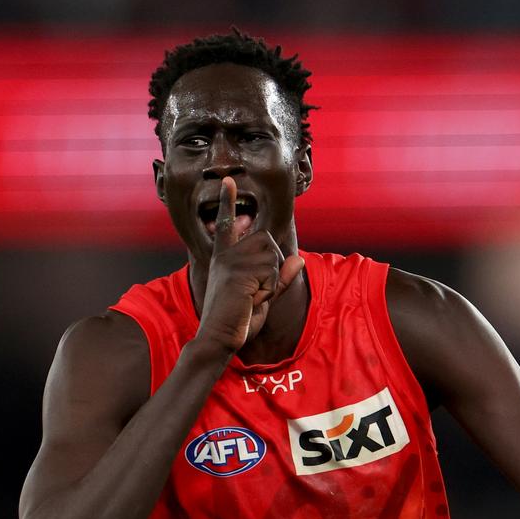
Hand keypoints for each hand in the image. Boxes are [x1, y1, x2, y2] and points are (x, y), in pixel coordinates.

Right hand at [196, 177, 304, 352]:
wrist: (220, 337)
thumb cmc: (238, 321)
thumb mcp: (265, 298)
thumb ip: (281, 279)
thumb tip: (299, 260)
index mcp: (226, 258)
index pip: (228, 224)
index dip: (228, 201)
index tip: (229, 181)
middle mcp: (226, 255)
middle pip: (267, 241)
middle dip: (273, 266)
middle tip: (257, 291)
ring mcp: (231, 261)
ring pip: (273, 256)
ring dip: (272, 279)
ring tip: (253, 296)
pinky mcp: (238, 271)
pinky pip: (272, 270)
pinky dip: (270, 288)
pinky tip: (252, 299)